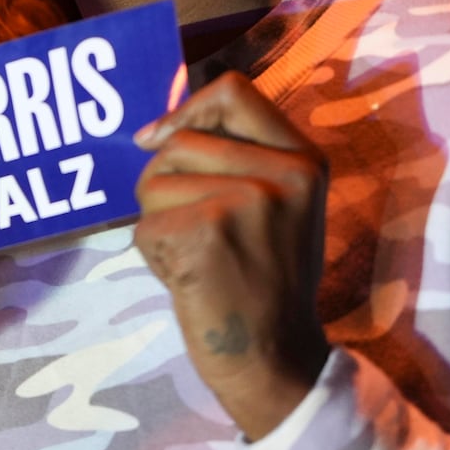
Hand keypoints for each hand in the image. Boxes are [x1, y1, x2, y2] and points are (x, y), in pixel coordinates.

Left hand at [132, 70, 329, 440]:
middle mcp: (285, 173)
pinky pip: (145, 225)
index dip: (185, 107)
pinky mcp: (209, 231)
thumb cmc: (264, 280)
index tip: (156, 137)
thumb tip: (152, 130)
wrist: (275, 359)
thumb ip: (236, 159)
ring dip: (156, 221)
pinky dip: (152, 255)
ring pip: (155, 181)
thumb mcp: (278, 206)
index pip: (233, 90)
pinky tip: (188, 279)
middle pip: (180, 141)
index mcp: (304, 159)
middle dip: (163, 182)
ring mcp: (249, 200)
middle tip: (192, 231)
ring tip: (195, 256)